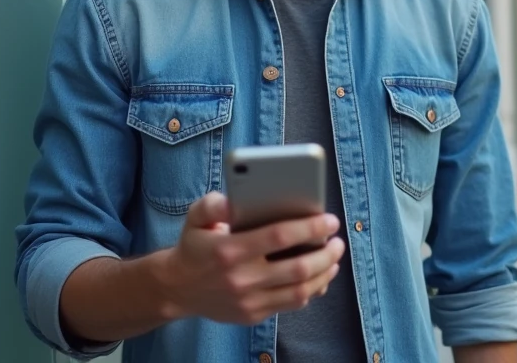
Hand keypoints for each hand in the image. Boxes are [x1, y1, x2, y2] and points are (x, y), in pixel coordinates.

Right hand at [157, 192, 344, 325]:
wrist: (177, 288)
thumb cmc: (194, 245)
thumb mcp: (196, 217)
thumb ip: (213, 204)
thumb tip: (232, 200)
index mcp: (230, 250)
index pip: (279, 237)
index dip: (310, 228)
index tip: (330, 220)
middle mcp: (241, 278)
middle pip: (297, 268)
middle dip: (326, 254)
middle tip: (339, 241)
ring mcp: (248, 301)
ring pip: (299, 291)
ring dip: (324, 274)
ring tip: (334, 258)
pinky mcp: (252, 315)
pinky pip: (290, 305)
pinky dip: (311, 291)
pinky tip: (320, 277)